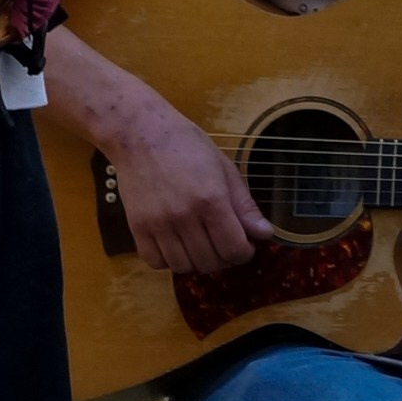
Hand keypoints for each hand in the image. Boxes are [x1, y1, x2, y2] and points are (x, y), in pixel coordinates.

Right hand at [105, 86, 274, 275]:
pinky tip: (177, 246)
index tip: (245, 245)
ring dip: (197, 262)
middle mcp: (184, 216)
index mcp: (211, 200)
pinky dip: (169, 261)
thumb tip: (264, 234)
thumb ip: (244, 205)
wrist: (142, 134)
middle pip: (210, 262)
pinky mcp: (136, 228)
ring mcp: (158, 224)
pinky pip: (155, 262)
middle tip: (224, 244)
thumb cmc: (188, 146)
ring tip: (202, 245)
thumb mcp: (225, 169)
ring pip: (183, 266)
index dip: (244, 253)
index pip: (234, 248)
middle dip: (224, 259)